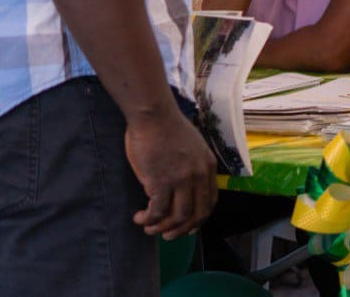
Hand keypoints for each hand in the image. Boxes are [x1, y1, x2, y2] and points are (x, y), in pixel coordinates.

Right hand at [125, 108, 216, 238]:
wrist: (153, 115)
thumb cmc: (167, 127)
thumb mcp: (192, 146)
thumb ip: (193, 165)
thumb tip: (184, 184)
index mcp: (208, 166)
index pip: (210, 201)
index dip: (199, 218)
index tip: (188, 227)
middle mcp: (199, 175)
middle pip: (196, 214)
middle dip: (181, 230)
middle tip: (167, 235)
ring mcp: (181, 179)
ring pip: (178, 217)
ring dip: (162, 228)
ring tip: (149, 227)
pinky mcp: (161, 181)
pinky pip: (157, 211)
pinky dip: (148, 219)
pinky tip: (139, 217)